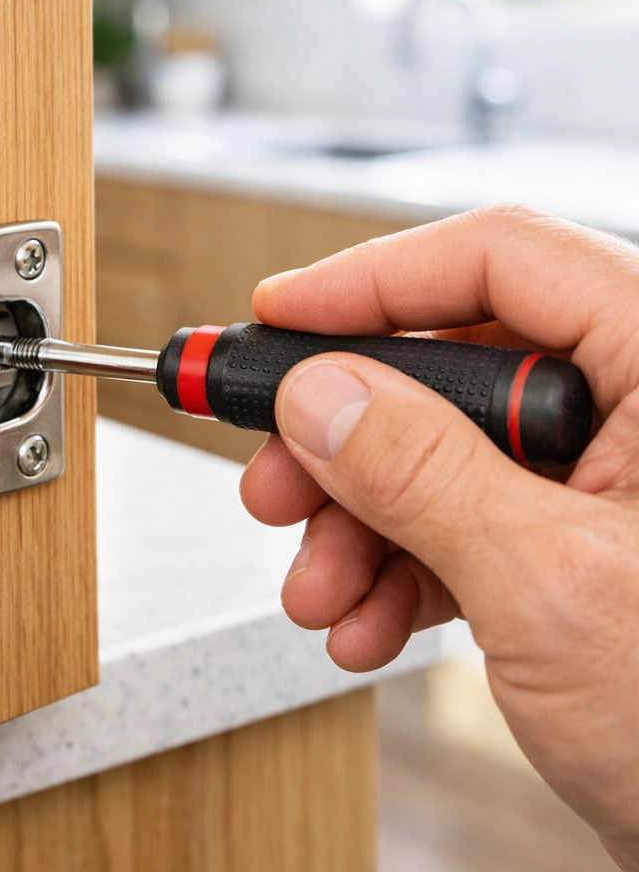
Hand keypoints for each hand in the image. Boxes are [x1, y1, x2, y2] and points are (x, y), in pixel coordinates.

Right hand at [240, 206, 638, 870]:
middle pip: (450, 369)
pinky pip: (461, 521)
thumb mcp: (552, 587)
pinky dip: (398, 569)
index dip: (374, 279)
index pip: (503, 260)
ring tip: (319, 589)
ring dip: (358, 524)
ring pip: (440, 454)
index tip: (280, 315)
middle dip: (345, 439)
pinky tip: (367, 621)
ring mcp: (606, 480)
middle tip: (276, 482)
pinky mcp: (574, 542)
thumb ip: (423, 474)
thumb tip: (318, 396)